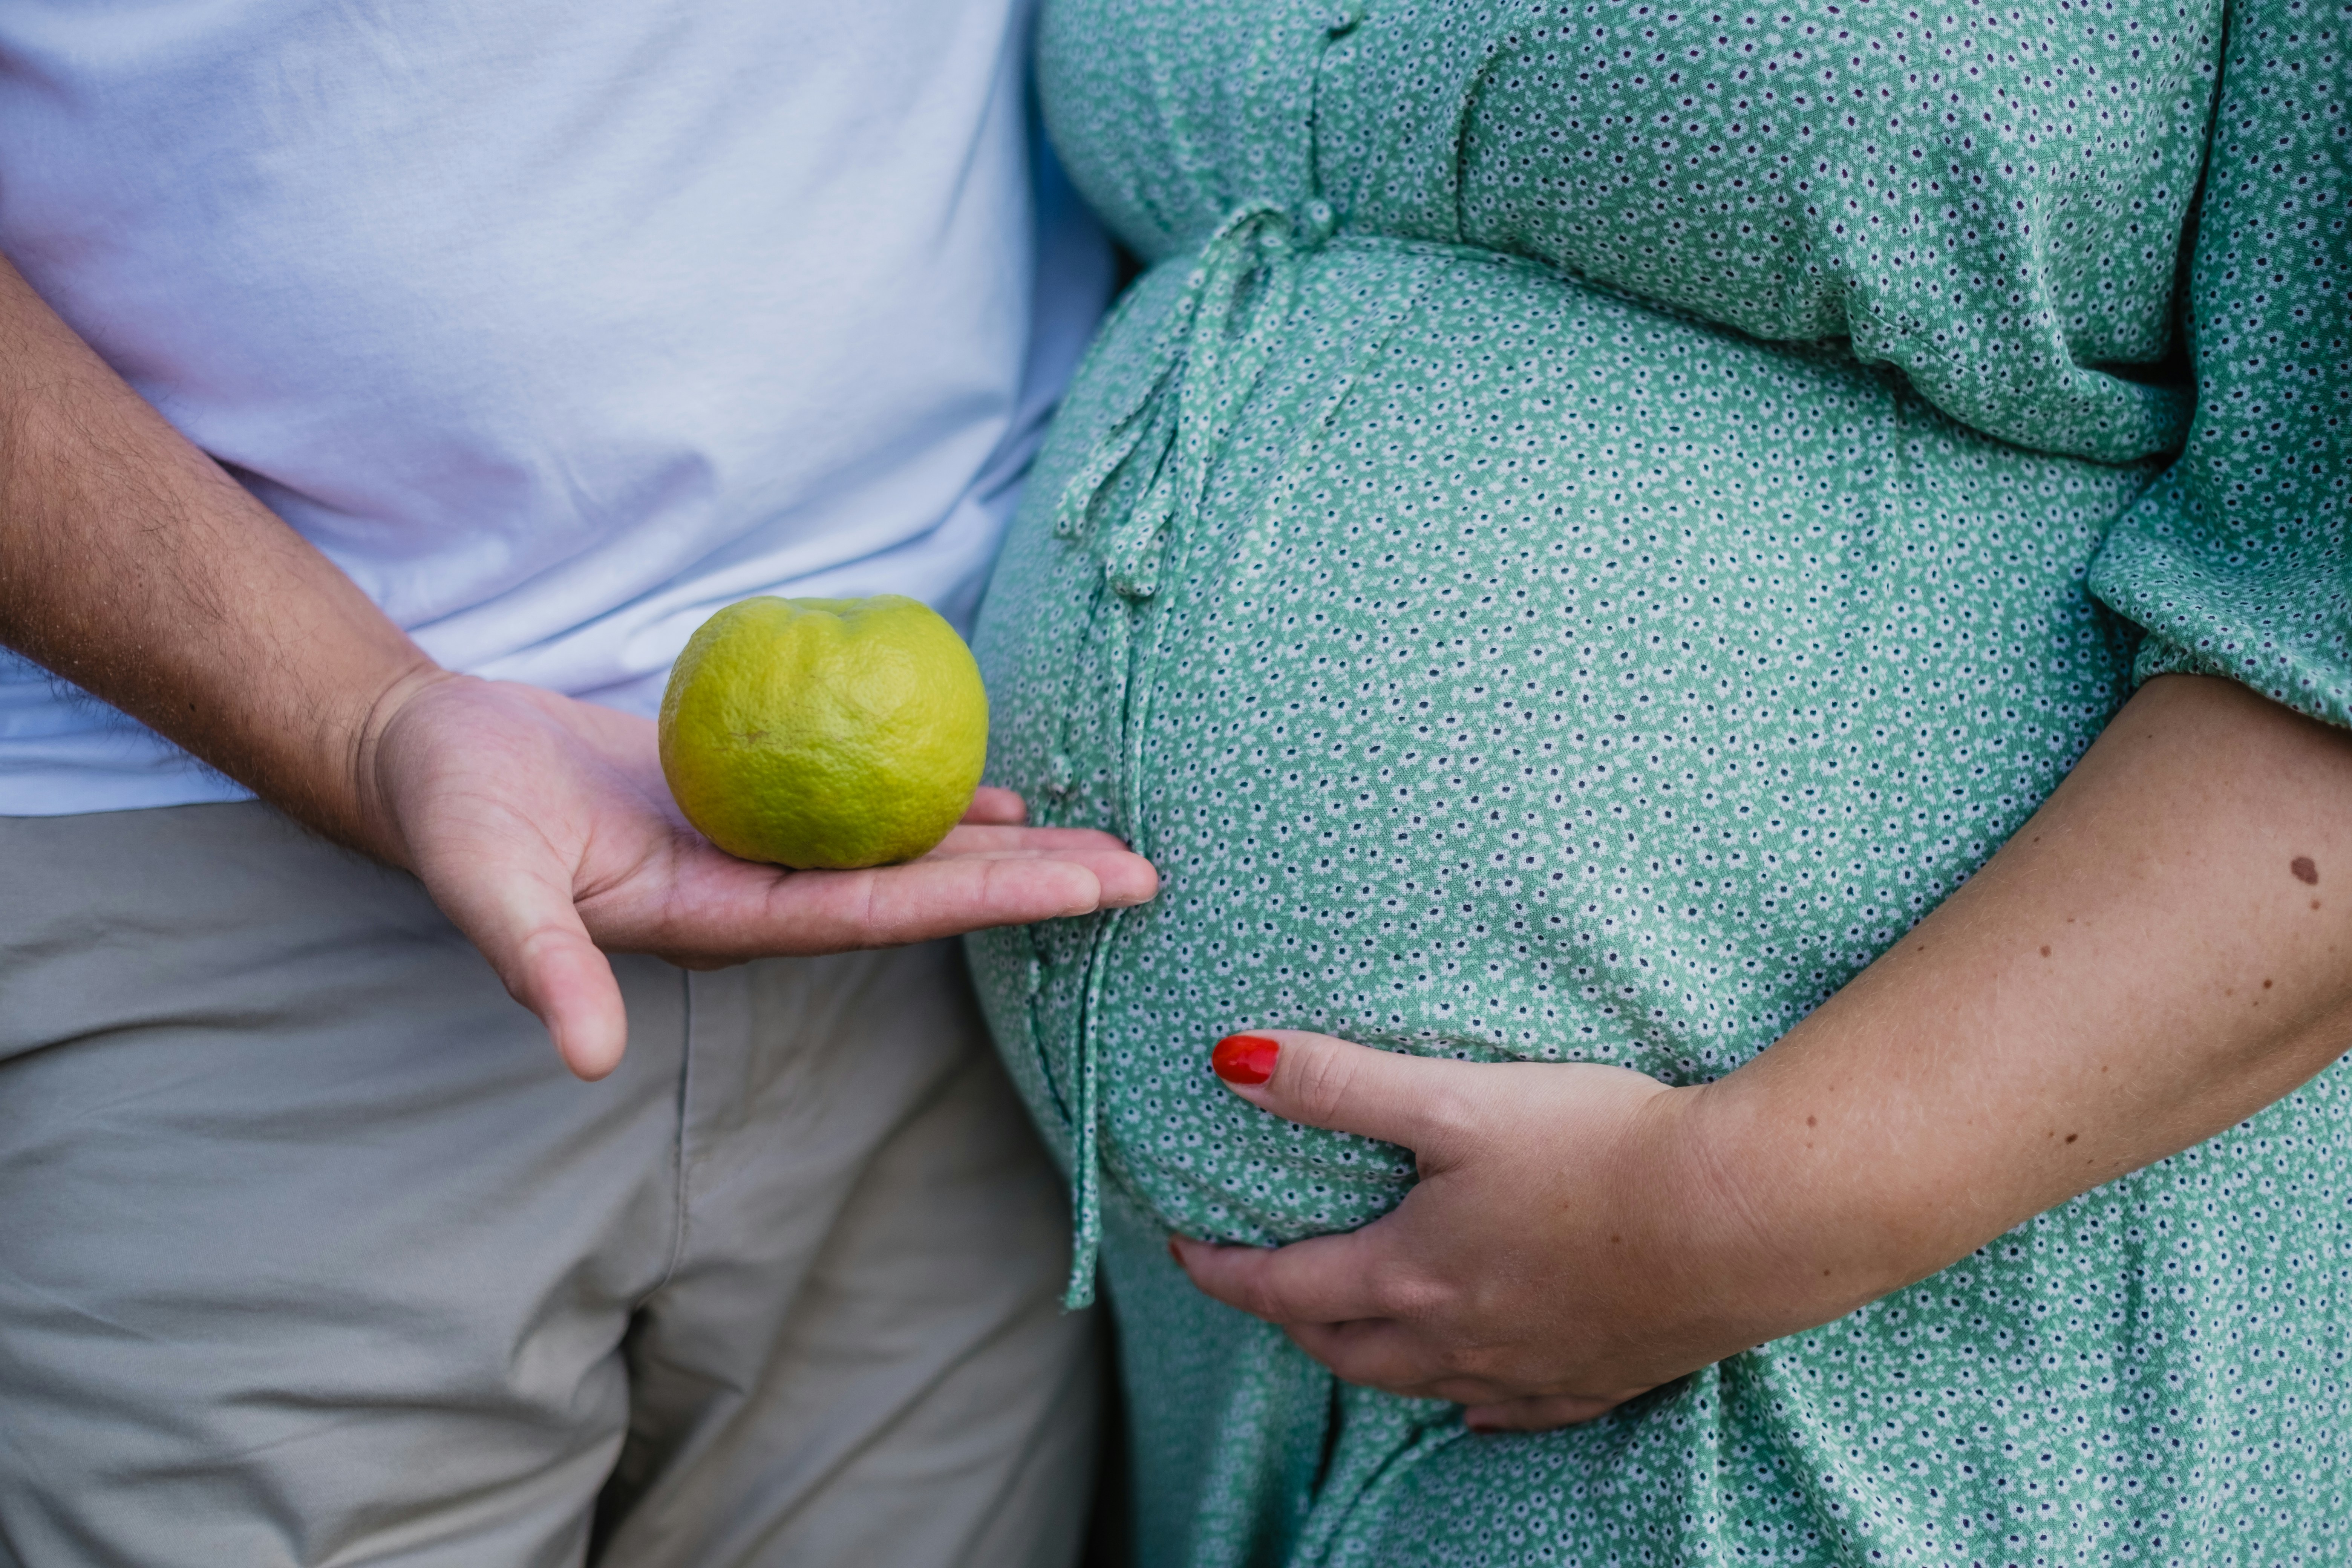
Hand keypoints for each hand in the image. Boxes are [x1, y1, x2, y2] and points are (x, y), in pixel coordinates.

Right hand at [360, 672, 1156, 1079]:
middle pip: (921, 894)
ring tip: (1104, 843)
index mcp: (720, 924)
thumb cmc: (451, 809)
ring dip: (1004, 851)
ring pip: (908, 852)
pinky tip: (1005, 796)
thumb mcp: (486, 883)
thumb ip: (536, 965)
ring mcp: (761, 851)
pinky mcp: (753, 801)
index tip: (1084, 890)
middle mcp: (760, 897)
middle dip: (1032, 889)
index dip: (984, 903)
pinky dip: (937, 801)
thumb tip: (582, 1055)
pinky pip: (865, 802)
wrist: (427, 755)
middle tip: (1145, 875)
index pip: (880, 918)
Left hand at [1170, 1030, 1765, 1432]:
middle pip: (1347, 1347)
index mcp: (1413, 1275)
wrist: (1742, 1214)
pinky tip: (1479, 1404)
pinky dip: (1481, 1405)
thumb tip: (1230, 1063)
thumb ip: (1339, 1083)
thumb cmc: (1597, 1148)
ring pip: (1424, 1383)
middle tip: (1268, 1287)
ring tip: (1354, 1331)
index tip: (1188, 1248)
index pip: (1285, 1286)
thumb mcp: (1451, 1099)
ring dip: (1374, 1360)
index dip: (1224, 1269)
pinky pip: (1519, 1410)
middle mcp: (1461, 1339)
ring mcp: (1535, 1368)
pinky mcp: (1603, 1374)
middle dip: (1294, 1319)